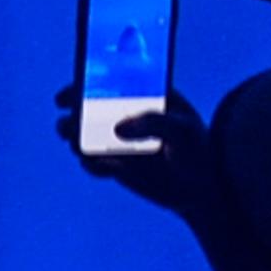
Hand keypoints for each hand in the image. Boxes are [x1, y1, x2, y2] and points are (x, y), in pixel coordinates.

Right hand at [53, 91, 221, 220]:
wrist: (203, 189)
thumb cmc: (198, 151)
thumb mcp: (182, 131)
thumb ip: (153, 124)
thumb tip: (118, 129)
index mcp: (142, 95)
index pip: (107, 82)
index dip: (82, 84)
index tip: (68, 96)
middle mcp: (126, 115)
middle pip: (87, 108)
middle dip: (72, 116)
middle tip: (68, 126)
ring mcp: (119, 141)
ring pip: (84, 136)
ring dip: (75, 140)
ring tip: (78, 146)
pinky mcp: (116, 165)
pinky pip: (92, 163)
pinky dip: (92, 166)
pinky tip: (104, 168)